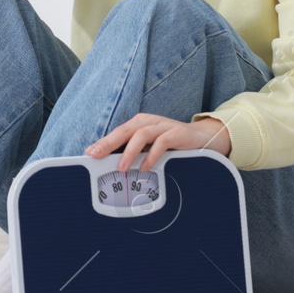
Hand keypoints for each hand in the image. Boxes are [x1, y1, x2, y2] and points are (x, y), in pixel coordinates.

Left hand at [84, 114, 230, 172]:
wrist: (204, 139)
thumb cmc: (173, 145)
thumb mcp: (150, 149)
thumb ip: (135, 155)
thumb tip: (113, 170)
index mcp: (139, 125)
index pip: (117, 133)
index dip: (102, 143)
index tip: (89, 154)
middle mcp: (149, 123)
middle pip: (124, 131)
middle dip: (108, 143)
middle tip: (96, 156)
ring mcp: (163, 126)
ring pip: (141, 134)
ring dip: (129, 152)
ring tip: (121, 168)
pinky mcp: (177, 133)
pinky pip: (162, 142)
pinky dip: (152, 155)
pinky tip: (145, 166)